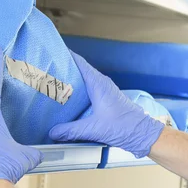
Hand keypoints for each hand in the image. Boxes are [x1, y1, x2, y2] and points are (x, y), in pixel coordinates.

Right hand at [49, 52, 164, 158]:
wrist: (143, 135)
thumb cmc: (125, 127)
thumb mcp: (94, 129)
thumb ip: (71, 130)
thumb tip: (52, 132)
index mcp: (99, 84)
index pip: (79, 62)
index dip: (64, 56)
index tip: (50, 52)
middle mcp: (102, 84)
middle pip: (78, 72)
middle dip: (62, 71)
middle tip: (43, 71)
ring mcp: (104, 92)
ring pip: (83, 83)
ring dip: (69, 84)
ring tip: (50, 86)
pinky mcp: (105, 101)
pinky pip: (87, 93)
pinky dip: (76, 95)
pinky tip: (66, 103)